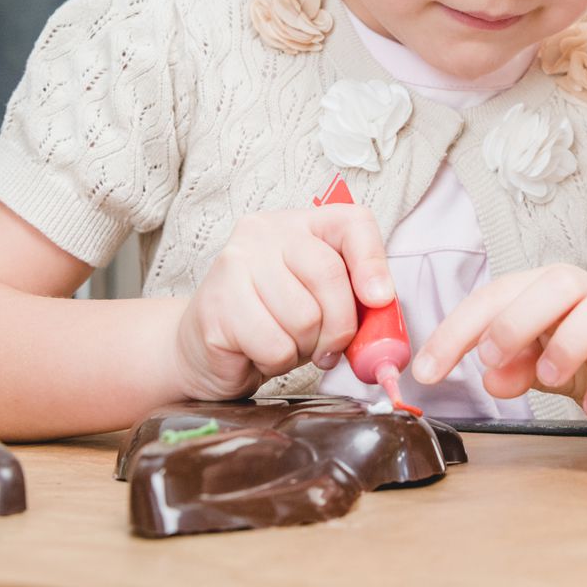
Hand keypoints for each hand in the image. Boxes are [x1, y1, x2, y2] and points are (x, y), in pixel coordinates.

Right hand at [173, 205, 392, 399]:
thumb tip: (383, 306)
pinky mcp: (216, 305)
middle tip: (328, 347)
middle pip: (330, 276)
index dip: (373, 263)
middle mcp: (264, 233)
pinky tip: (260, 353)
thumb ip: (355, 298)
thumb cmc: (272, 322)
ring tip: (285, 343)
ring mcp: (235, 264)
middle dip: (340, 326)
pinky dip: (278, 362)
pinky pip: (276, 345)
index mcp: (299, 224)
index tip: (380, 300)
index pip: (352, 223)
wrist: (204, 349)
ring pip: (304, 317)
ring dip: (304, 348)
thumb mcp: (322, 301)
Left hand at [413, 264, 586, 433]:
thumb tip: (492, 377)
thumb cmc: (574, 356)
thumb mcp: (529, 360)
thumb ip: (507, 364)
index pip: (498, 295)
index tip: (427, 372)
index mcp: (546, 289)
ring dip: (568, 346)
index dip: (457, 331)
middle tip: (490, 359)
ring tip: (548, 379)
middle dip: (517, 320)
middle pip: (559, 281)